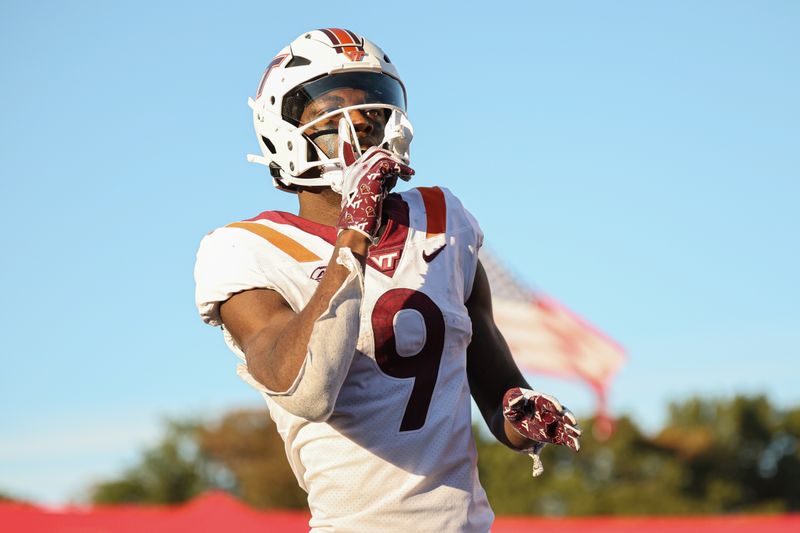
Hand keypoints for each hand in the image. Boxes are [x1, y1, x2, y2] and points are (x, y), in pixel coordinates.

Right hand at [336, 120, 412, 240]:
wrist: (356, 229)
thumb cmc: (364, 218)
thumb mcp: (370, 195)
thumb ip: (379, 182)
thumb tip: (394, 174)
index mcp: (349, 175)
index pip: (345, 151)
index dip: (343, 137)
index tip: (342, 122)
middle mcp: (353, 171)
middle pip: (374, 152)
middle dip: (391, 159)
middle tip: (404, 172)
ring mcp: (360, 172)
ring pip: (383, 157)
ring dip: (398, 165)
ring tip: (408, 176)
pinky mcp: (371, 177)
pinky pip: (390, 165)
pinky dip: (402, 169)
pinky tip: (409, 176)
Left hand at [503, 387, 580, 450]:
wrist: (518, 416)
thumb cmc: (513, 406)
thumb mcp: (510, 402)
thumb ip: (513, 402)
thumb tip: (516, 400)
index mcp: (540, 401)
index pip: (548, 401)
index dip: (553, 404)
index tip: (558, 408)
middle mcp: (551, 411)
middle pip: (562, 412)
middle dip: (567, 416)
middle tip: (572, 422)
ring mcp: (555, 422)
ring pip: (566, 426)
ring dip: (572, 430)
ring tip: (577, 435)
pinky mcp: (556, 433)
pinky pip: (565, 438)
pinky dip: (571, 442)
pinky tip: (576, 449)